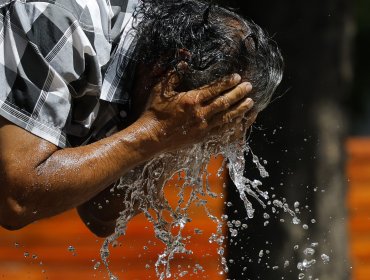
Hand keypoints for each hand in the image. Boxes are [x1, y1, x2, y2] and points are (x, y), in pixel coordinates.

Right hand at [136, 71, 253, 151]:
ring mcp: (202, 127)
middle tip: (249, 87)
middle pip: (224, 102)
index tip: (237, 77)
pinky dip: (232, 125)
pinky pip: (221, 131)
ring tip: (251, 103)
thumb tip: (185, 61)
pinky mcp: (201, 137)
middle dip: (238, 94)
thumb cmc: (154, 112)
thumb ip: (174, 74)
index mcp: (191, 100)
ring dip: (240, 109)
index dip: (227, 82)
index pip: (214, 89)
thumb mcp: (161, 89)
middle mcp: (200, 114)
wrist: (150, 137)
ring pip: (226, 117)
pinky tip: (240, 121)